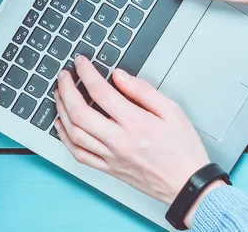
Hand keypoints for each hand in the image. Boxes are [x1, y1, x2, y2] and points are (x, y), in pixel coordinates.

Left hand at [54, 56, 216, 226]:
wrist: (188, 185)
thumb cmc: (183, 149)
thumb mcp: (172, 111)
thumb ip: (143, 91)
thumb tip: (119, 76)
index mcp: (135, 123)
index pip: (101, 92)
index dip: (86, 73)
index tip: (80, 62)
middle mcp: (119, 141)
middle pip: (80, 112)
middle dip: (66, 90)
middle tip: (63, 76)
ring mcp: (111, 157)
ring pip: (75, 133)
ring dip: (62, 110)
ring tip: (59, 95)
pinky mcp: (109, 169)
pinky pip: (79, 154)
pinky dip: (65, 138)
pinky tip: (61, 125)